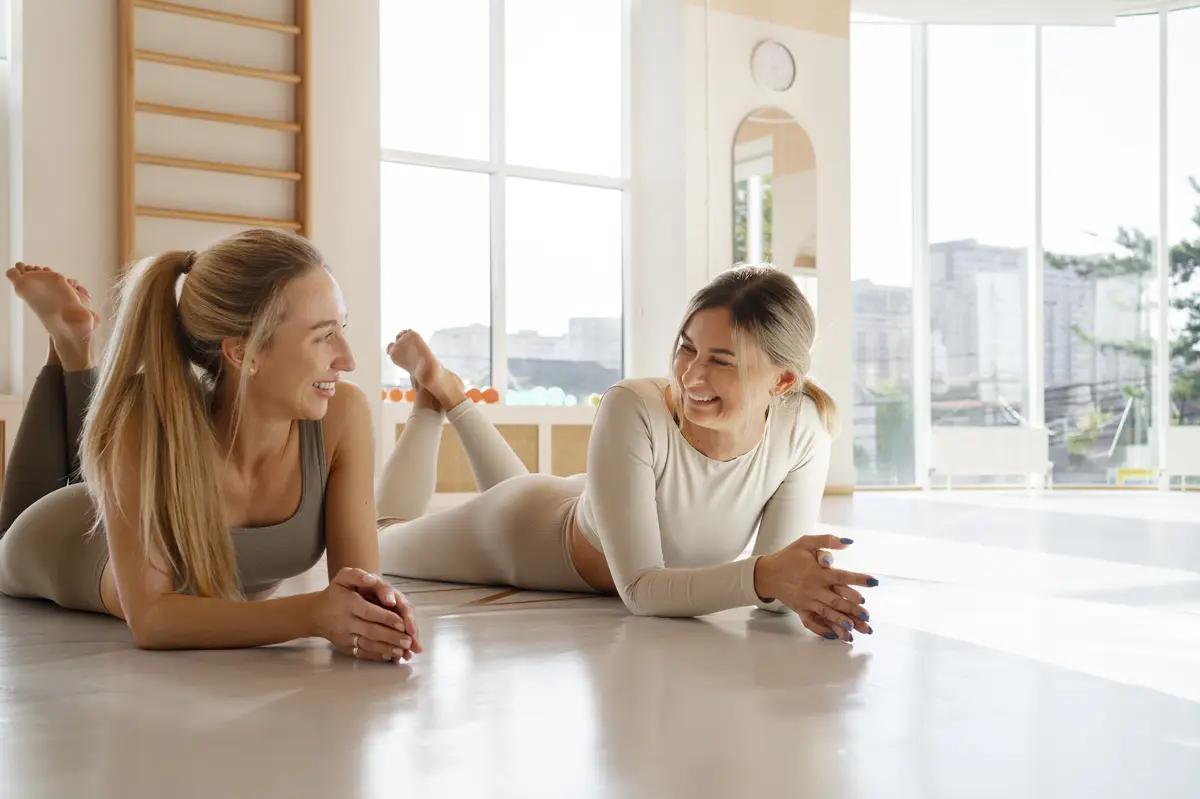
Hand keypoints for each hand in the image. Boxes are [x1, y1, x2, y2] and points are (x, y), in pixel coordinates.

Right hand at [312, 567, 416, 662]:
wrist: (315, 614)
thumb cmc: (335, 594)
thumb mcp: (343, 578)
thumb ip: (357, 575)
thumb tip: (371, 579)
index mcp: (348, 604)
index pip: (370, 612)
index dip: (386, 618)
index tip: (402, 623)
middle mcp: (346, 622)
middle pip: (372, 631)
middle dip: (392, 637)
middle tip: (408, 641)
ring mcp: (345, 637)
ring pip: (369, 645)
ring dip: (387, 649)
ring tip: (403, 652)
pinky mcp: (345, 648)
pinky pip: (363, 653)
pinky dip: (378, 656)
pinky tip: (391, 656)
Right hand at [754, 535, 876, 641]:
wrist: (767, 573)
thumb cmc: (788, 556)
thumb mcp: (805, 542)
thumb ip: (827, 541)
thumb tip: (848, 542)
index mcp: (818, 572)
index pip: (842, 576)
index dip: (859, 579)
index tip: (874, 582)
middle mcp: (814, 588)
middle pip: (837, 600)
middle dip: (853, 608)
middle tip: (867, 615)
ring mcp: (807, 601)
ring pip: (827, 613)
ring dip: (841, 621)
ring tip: (855, 628)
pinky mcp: (801, 609)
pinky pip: (811, 622)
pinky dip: (821, 630)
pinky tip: (833, 635)